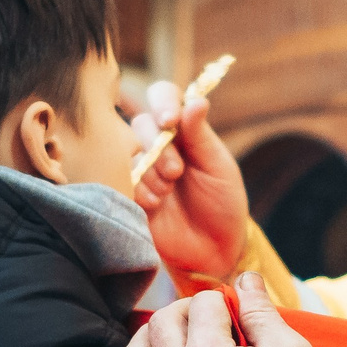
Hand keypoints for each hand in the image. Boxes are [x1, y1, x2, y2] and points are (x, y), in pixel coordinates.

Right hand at [130, 83, 250, 280]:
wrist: (215, 249)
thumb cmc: (223, 204)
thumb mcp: (218, 167)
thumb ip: (202, 135)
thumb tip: (196, 101)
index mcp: (185, 131)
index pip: (164, 97)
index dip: (162, 102)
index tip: (169, 120)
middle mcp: (160, 145)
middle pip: (141, 124)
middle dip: (157, 145)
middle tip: (176, 171)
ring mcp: (144, 169)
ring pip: (130, 152)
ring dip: (151, 172)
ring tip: (169, 193)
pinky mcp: (132, 194)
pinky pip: (123, 181)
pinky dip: (141, 191)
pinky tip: (158, 206)